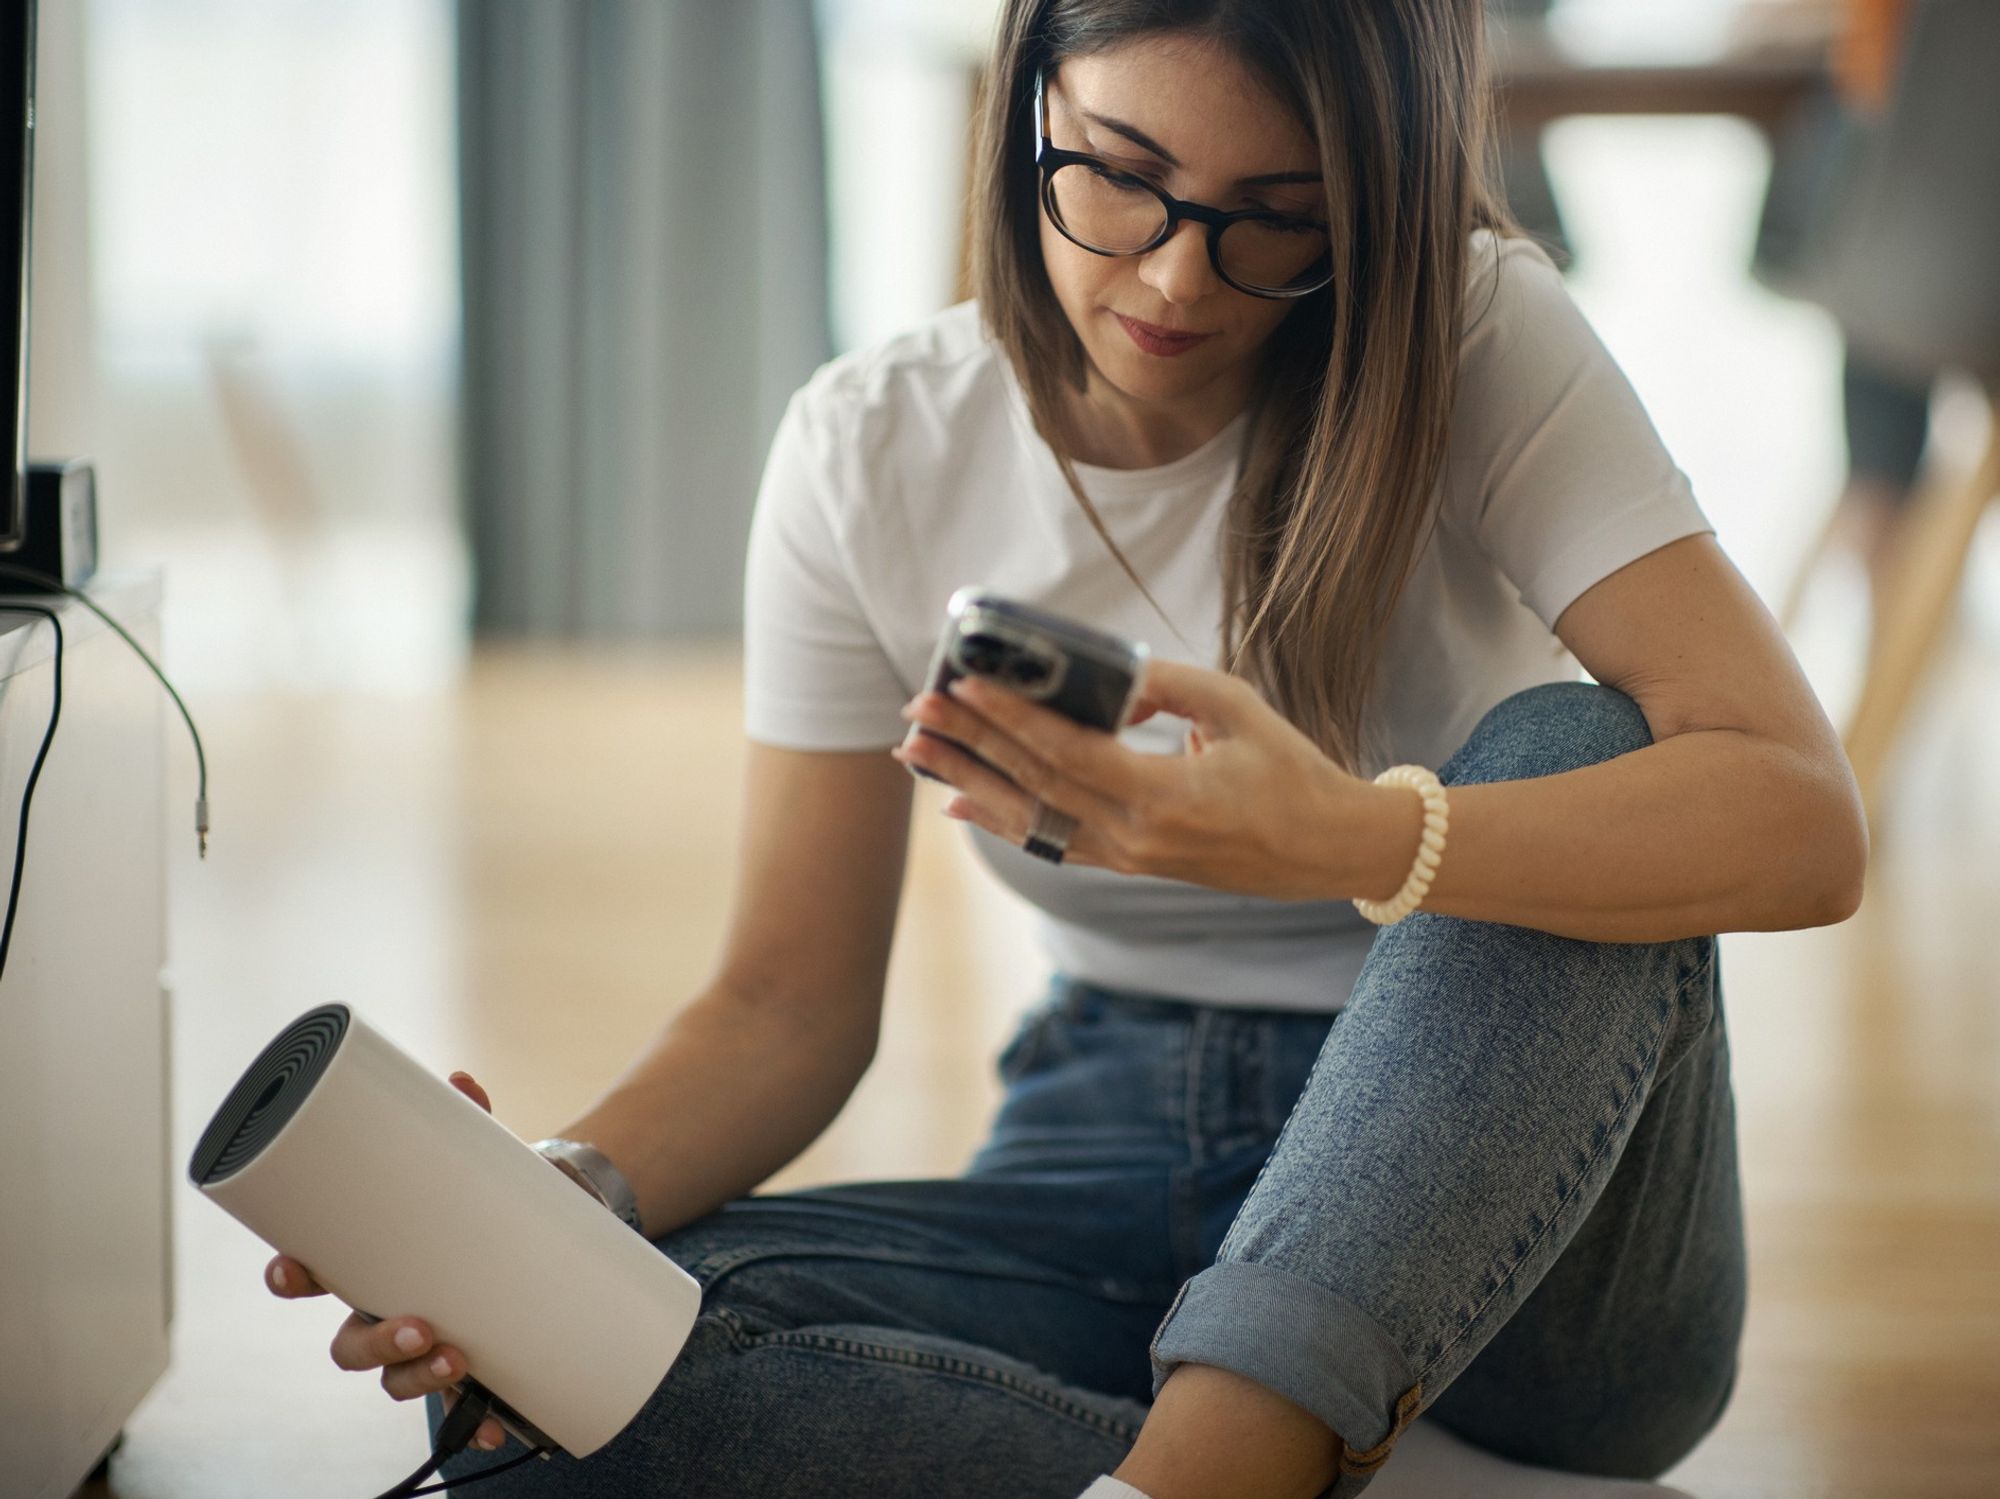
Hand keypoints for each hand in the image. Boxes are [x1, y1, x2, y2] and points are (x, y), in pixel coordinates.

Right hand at [264, 1070, 507, 1453]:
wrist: (542, 1228)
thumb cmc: (481, 1197)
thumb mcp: (477, 1159)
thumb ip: (467, 1121)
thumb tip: (459, 1080)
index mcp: (370, 1260)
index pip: (313, 1274)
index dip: (292, 1277)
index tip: (293, 1271)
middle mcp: (384, 1308)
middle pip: (350, 1343)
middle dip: (376, 1341)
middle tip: (418, 1326)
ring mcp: (421, 1343)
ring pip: (394, 1378)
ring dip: (420, 1377)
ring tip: (460, 1359)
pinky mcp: (466, 1365)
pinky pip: (460, 1408)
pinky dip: (475, 1420)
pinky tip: (495, 1423)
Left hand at [892, 658, 1380, 900]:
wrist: (1327, 850)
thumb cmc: (1290, 770)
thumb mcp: (1236, 708)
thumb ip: (1165, 687)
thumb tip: (1106, 682)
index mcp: (1165, 798)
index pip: (1067, 754)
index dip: (1010, 720)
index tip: (964, 685)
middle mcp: (1136, 838)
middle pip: (1035, 785)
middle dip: (971, 744)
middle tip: (918, 708)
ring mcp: (1128, 859)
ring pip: (1031, 819)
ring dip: (969, 783)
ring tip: (916, 753)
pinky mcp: (1128, 865)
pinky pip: (1052, 842)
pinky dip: (1002, 821)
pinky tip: (959, 803)